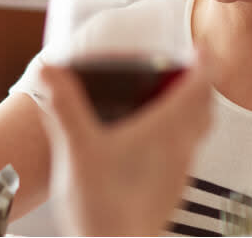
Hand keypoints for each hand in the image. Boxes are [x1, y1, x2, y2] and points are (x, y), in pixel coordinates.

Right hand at [39, 60, 212, 236]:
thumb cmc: (101, 204)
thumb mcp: (76, 149)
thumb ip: (64, 105)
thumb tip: (47, 67)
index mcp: (164, 131)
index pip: (198, 87)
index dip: (203, 63)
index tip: (201, 47)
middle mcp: (180, 149)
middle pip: (204, 108)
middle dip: (200, 85)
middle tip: (187, 71)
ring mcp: (179, 173)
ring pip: (198, 133)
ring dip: (193, 112)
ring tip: (171, 102)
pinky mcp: (171, 191)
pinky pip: (186, 154)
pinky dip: (181, 137)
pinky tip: (155, 144)